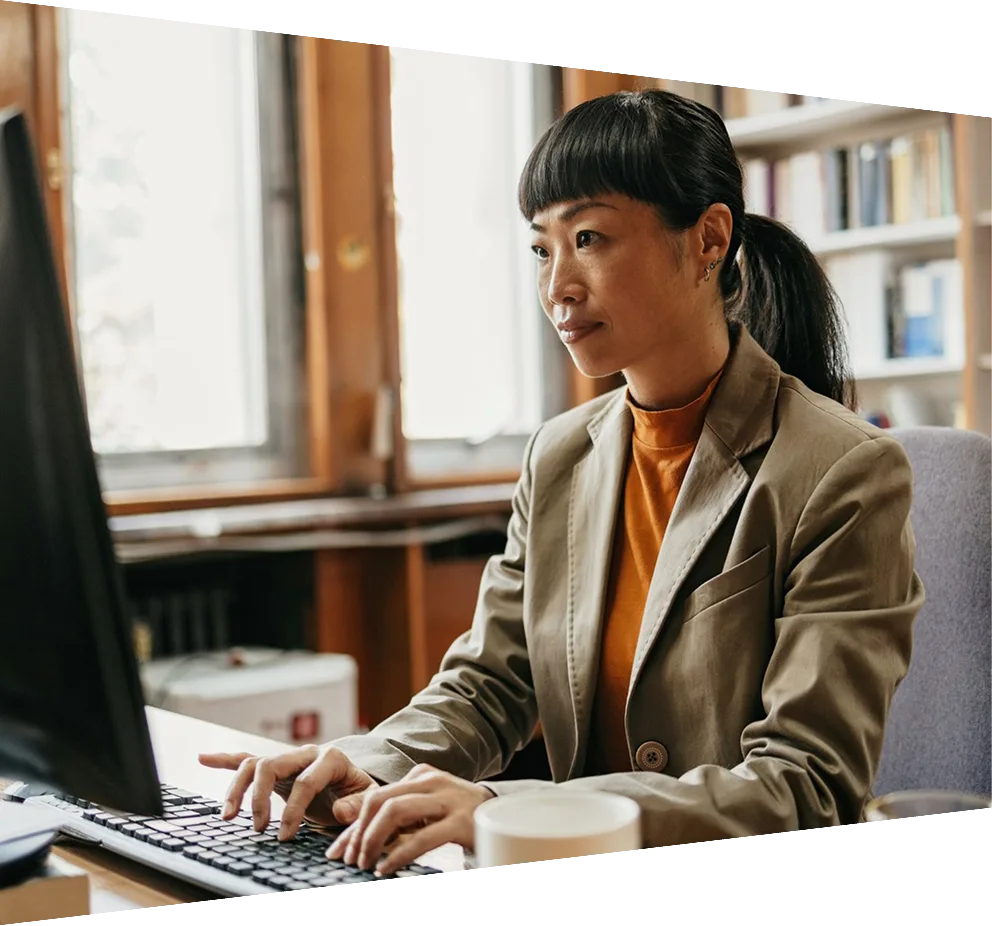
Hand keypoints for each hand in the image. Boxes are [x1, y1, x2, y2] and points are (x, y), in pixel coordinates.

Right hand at [198, 744, 376, 839]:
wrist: (355, 786)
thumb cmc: (359, 795)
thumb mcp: (367, 800)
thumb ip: (356, 805)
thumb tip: (338, 810)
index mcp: (330, 758)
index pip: (305, 781)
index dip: (294, 810)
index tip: (285, 837)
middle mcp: (305, 752)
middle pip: (271, 765)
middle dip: (260, 799)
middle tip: (259, 829)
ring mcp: (288, 758)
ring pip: (254, 764)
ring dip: (237, 788)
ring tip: (230, 817)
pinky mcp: (275, 768)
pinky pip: (246, 760)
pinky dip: (225, 760)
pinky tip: (204, 758)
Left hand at [326, 763, 493, 874]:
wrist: (506, 816)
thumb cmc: (458, 816)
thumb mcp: (424, 810)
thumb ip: (394, 815)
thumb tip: (348, 821)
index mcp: (420, 775)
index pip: (376, 796)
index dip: (352, 825)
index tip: (337, 851)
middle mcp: (432, 781)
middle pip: (380, 800)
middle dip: (358, 832)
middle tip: (350, 860)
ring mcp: (447, 800)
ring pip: (396, 812)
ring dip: (372, 841)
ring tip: (365, 864)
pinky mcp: (460, 823)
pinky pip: (421, 838)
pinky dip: (397, 855)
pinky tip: (386, 868)